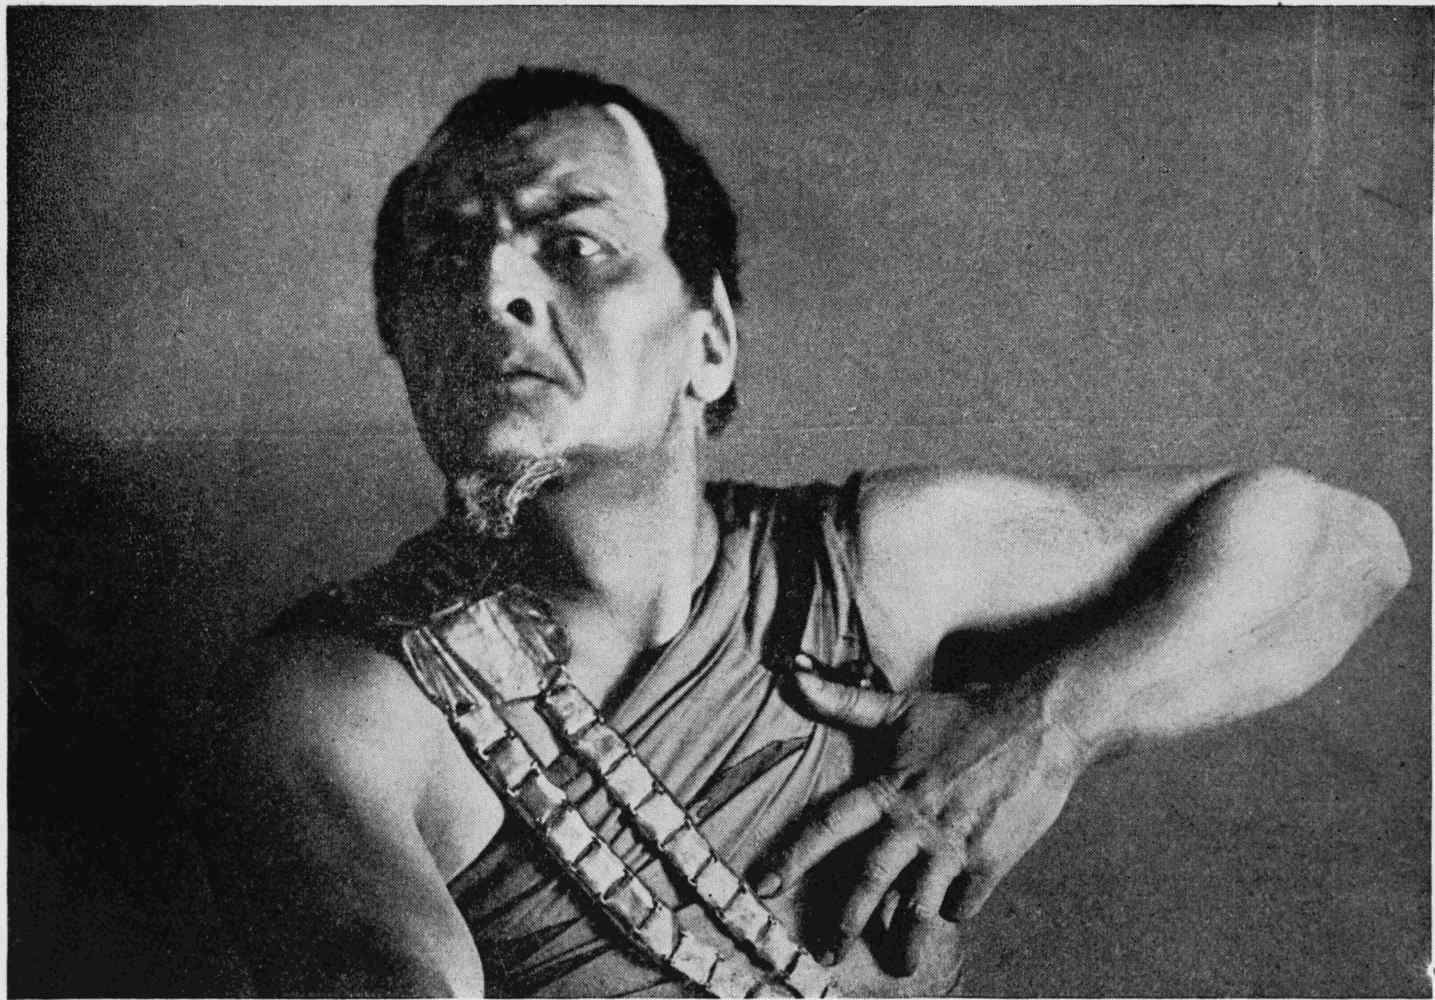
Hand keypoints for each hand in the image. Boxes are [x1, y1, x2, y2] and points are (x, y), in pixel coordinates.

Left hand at [754, 659, 1089, 974]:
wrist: (1040, 723)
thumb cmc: (966, 714)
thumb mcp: (900, 707)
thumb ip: (843, 701)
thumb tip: (793, 674)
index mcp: (888, 788)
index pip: (827, 826)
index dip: (792, 855)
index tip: (762, 884)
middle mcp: (915, 821)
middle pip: (869, 881)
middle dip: (844, 922)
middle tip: (825, 954)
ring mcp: (954, 844)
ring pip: (917, 907)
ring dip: (904, 941)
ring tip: (898, 965)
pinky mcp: (992, 859)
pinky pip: (964, 901)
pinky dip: (955, 911)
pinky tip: (949, 911)